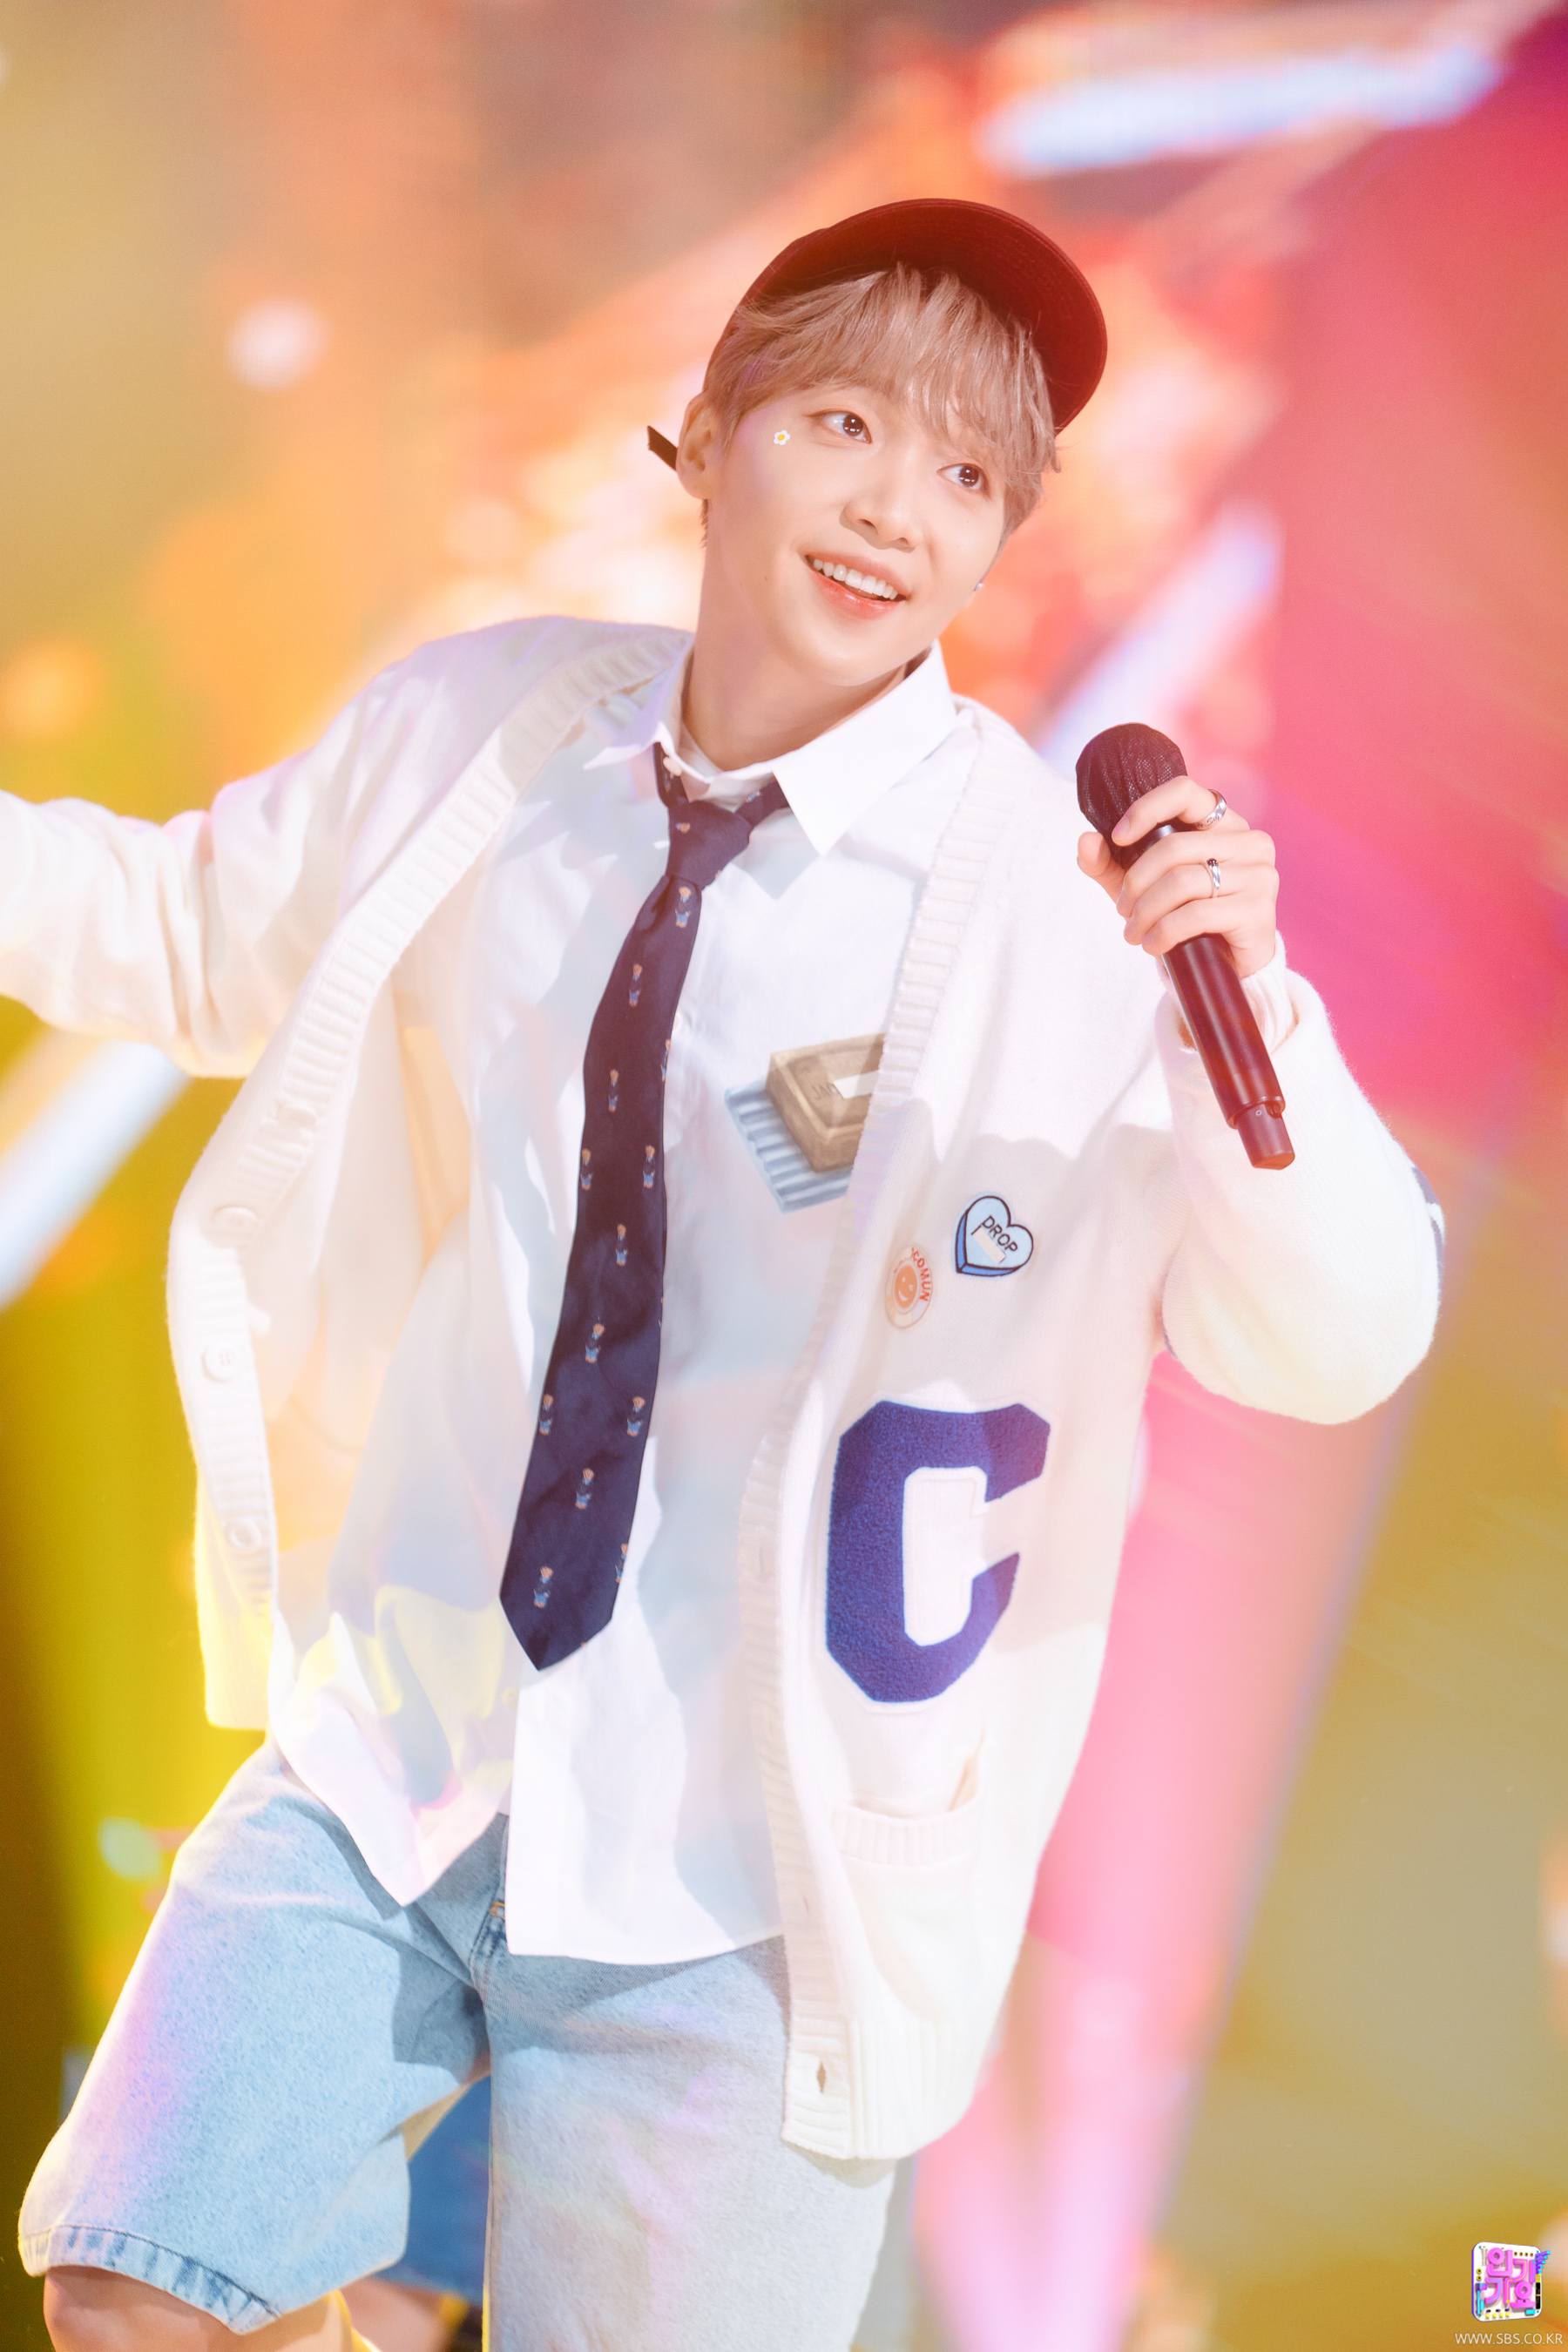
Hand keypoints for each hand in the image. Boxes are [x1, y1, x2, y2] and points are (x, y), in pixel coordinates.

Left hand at [1076, 775, 1277, 979]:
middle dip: (1135, 882)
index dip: (1146, 809)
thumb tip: (1085, 841)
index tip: (1117, 838)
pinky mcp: (1258, 909)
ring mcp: (1258, 873)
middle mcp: (1248, 840)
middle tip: (1122, 910)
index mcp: (1223, 822)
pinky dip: (1164, 932)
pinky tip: (1153, 945)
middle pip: (1173, 847)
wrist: (1230, 965)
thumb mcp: (1142, 887)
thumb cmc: (1187, 916)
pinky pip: (1196, 914)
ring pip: (1182, 882)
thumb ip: (1111, 863)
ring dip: (1146, 912)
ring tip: (1133, 932)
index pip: (1184, 792)